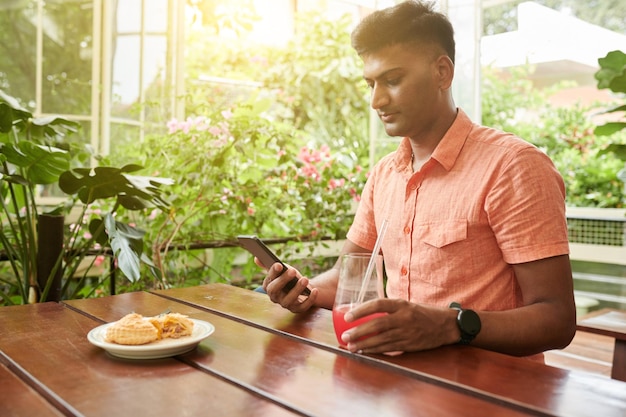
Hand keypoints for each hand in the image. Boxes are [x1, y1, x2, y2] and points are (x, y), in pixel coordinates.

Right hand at [261, 262, 317, 312]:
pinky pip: (302, 307)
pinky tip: (315, 290)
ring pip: (289, 300)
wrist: (302, 289)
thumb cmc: (289, 278)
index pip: (269, 280)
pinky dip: (309, 299)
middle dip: (283, 280)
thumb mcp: (280, 270)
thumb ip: (268, 265)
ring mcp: (285, 304)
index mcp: (268, 286)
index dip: (272, 272)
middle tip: (293, 270)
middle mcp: (274, 297)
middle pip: (275, 291)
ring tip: (305, 279)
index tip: (279, 264)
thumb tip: (256, 258)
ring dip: (297, 289)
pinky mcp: (297, 309)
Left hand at [340, 299, 457, 353]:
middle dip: (359, 331)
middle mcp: (404, 318)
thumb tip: (364, 312)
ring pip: (382, 339)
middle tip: (345, 336)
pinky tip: (365, 351)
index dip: (361, 310)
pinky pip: (389, 348)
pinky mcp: (410, 345)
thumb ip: (389, 308)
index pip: (378, 304)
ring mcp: (407, 333)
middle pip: (377, 325)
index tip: (347, 316)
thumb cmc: (423, 313)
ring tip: (350, 346)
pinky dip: (375, 350)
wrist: (446, 325)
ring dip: (364, 344)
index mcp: (402, 304)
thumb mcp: (407, 304)